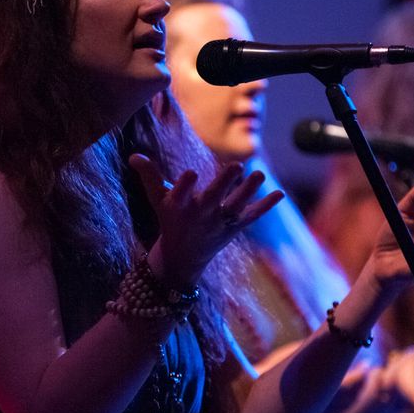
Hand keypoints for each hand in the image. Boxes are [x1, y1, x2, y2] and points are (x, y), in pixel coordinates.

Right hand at [129, 154, 283, 287]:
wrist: (183, 258)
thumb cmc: (170, 220)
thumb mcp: (157, 200)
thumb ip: (149, 176)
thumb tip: (133, 154)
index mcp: (178, 208)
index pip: (178, 195)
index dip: (184, 186)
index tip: (190, 173)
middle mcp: (200, 215)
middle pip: (213, 198)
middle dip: (224, 183)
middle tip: (236, 166)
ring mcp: (219, 223)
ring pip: (236, 206)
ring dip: (249, 191)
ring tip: (260, 174)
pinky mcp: (234, 228)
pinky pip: (252, 216)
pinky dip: (266, 206)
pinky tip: (280, 193)